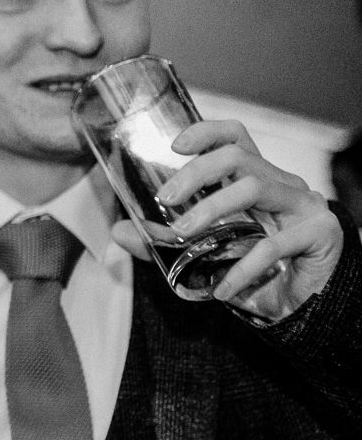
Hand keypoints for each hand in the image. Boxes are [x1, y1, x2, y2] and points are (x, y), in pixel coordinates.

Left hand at [114, 119, 343, 319]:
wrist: (301, 306)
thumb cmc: (253, 272)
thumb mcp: (202, 255)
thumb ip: (162, 242)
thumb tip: (118, 231)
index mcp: (256, 179)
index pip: (236, 137)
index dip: (207, 132)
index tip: (174, 146)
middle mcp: (282, 184)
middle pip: (238, 157)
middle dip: (196, 173)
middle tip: (165, 198)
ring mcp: (305, 205)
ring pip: (254, 187)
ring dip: (212, 209)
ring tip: (182, 235)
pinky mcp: (321, 232)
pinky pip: (275, 244)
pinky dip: (242, 269)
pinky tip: (221, 290)